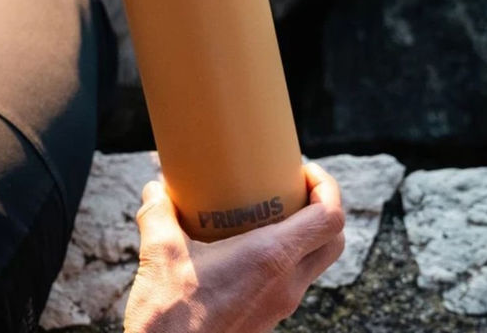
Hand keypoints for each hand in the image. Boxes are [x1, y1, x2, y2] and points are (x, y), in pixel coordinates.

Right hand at [124, 163, 344, 332]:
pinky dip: (285, 255)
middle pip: (333, 241)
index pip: (330, 219)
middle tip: (291, 187)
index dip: (327, 187)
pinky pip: (293, 279)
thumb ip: (158, 213)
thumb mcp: (160, 253)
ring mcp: (280, 304)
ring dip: (304, 233)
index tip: (302, 170)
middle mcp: (285, 283)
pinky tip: (246, 245)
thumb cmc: (169, 317)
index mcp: (270, 259)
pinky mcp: (267, 316)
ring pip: (315, 262)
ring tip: (267, 211)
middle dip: (322, 207)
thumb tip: (154, 189)